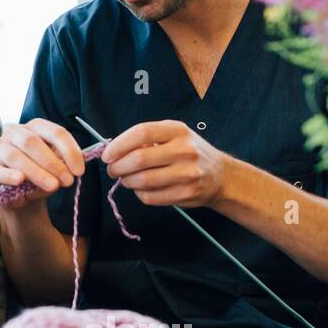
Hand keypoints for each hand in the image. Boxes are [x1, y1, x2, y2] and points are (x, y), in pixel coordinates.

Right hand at [0, 118, 86, 206]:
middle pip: (32, 141)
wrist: (22, 198)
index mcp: (35, 127)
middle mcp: (14, 132)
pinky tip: (20, 181)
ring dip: (36, 172)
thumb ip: (62, 166)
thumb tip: (70, 169)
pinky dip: (8, 175)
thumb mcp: (56, 170)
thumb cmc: (41, 177)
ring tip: (52, 186)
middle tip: (67, 181)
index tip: (79, 171)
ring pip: (15, 155)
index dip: (69, 150)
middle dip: (52, 163)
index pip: (54, 132)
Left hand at [102, 120, 227, 207]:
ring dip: (126, 182)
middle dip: (117, 166)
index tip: (107, 154)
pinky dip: (139, 194)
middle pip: (139, 159)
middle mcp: (184, 150)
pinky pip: (151, 197)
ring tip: (125, 179)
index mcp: (177, 130)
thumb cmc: (188, 153)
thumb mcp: (173, 136)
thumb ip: (147, 139)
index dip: (119, 144)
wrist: (220, 175)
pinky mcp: (186, 193)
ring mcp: (187, 173)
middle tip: (112, 170)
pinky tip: (141, 189)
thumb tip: (113, 151)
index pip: (141, 132)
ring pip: (143, 180)